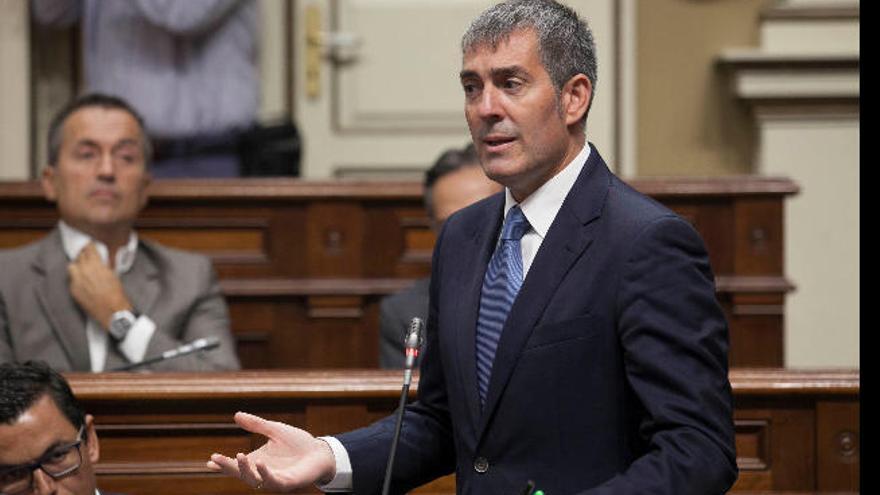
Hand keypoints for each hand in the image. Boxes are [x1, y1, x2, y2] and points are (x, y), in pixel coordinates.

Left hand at [68, 242, 131, 327]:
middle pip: (80, 256)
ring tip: (82, 268)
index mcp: (97, 265)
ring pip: (72, 266)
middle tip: (87, 257)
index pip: (89, 249)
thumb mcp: (114, 275)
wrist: (112, 312)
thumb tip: (100, 261)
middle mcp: (85, 271)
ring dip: (77, 265)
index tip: (90, 247)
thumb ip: (104, 266)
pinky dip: (76, 278)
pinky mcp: (73, 290)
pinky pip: (71, 279)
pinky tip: (82, 282)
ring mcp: (77, 281)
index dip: (90, 247)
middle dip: (84, 255)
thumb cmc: (117, 294)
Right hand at [207, 412, 336, 491]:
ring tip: (238, 456)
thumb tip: (236, 415)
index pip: (237, 465)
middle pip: (241, 474)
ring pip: (254, 480)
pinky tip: (260, 462)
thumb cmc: (298, 443)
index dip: (223, 464)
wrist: (320, 451)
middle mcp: (263, 473)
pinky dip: (265, 474)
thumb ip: (256, 425)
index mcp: (257, 462)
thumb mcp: (274, 430)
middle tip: (215, 458)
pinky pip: (273, 482)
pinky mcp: (287, 483)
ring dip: (244, 470)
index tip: (209, 461)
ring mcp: (274, 479)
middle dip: (228, 467)